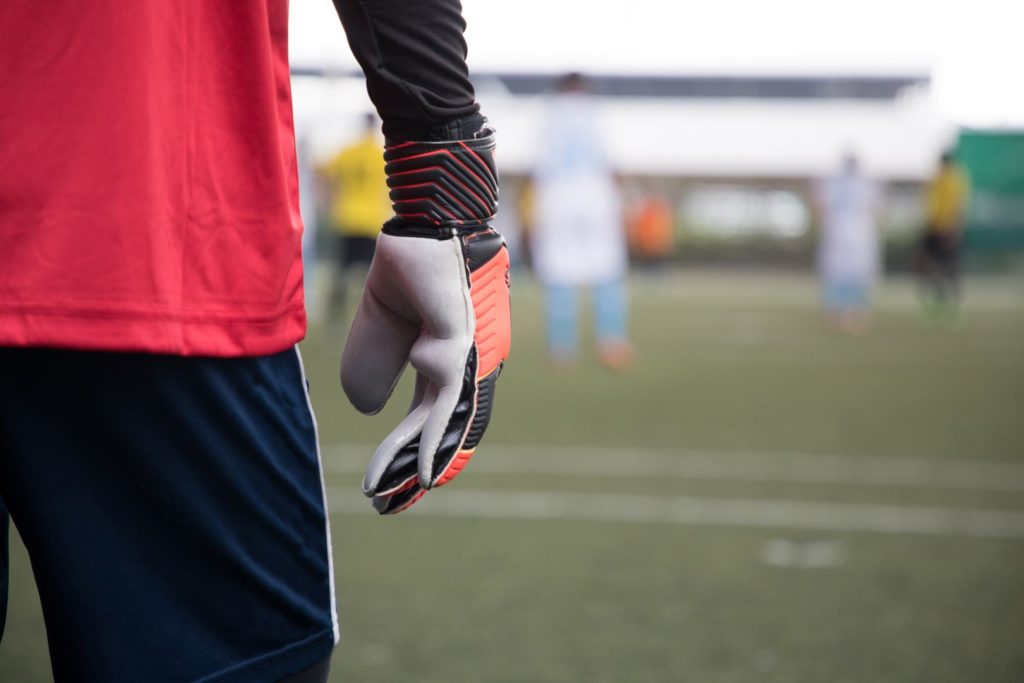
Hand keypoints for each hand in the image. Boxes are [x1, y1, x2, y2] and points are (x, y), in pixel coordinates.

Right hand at [340, 129, 509, 513]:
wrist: (423, 220)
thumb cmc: (411, 264)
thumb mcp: (381, 326)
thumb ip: (374, 364)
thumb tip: (364, 409)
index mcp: (446, 360)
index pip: (432, 417)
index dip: (412, 451)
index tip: (388, 483)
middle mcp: (464, 366)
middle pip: (444, 430)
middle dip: (416, 470)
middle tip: (390, 507)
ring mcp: (468, 358)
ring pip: (450, 426)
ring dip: (422, 467)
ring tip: (396, 501)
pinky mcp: (461, 345)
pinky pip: (451, 401)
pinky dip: (438, 441)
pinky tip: (425, 475)